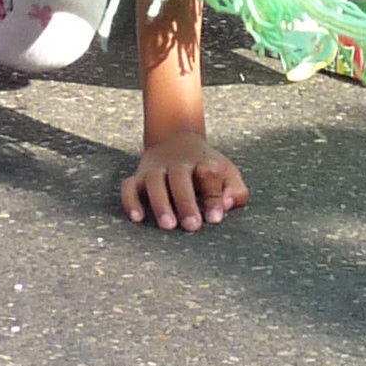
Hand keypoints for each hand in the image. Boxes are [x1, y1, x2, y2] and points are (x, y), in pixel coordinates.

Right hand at [121, 130, 248, 230]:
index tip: (215, 218)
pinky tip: (137, 218)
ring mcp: (156, 169)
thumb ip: (236, 192)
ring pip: (154, 182)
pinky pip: (129, 186)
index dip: (213, 196)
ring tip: (168, 225)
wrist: (177, 140)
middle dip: (186, 203)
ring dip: (160, 203)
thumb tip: (227, 206)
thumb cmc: (207, 169)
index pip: (209, 175)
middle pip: (180, 179)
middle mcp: (178, 164)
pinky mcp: (138, 177)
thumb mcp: (227, 174)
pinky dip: (130, 201)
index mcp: (203, 163)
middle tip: (192, 226)